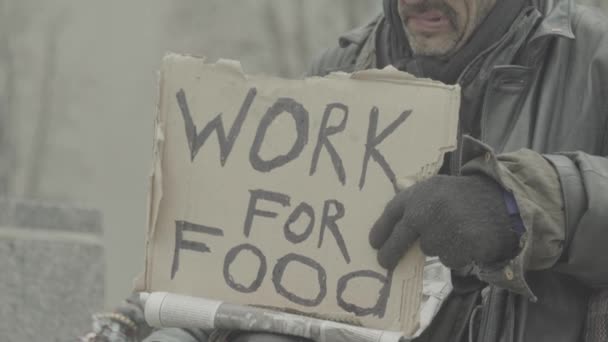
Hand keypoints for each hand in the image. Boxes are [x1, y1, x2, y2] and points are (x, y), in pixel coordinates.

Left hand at [369, 175, 520, 269]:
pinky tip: (468, 240)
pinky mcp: (460, 245)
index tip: (374, 243)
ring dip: (439, 247)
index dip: (381, 230)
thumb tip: (392, 211)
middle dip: (390, 253)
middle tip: (384, 262)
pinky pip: (450, 259)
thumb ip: (416, 200)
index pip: (391, 212)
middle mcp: (427, 209)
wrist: (504, 201)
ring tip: (456, 231)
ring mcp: (443, 228)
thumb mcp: (438, 188)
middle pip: (400, 239)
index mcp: (420, 192)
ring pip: (429, 250)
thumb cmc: (466, 196)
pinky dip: (457, 255)